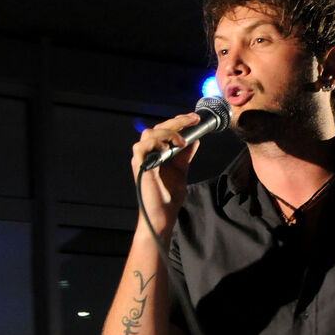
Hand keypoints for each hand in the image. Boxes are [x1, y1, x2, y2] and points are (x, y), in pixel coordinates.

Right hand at [129, 112, 202, 233]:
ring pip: (150, 133)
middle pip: (158, 128)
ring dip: (168, 133)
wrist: (163, 214)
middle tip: (194, 120)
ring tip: (182, 142)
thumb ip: (185, 155)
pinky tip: (168, 149)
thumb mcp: (181, 170)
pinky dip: (156, 143)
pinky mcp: (139, 165)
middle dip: (177, 121)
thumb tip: (195, 139)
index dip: (179, 122)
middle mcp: (147, 153)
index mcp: (155, 152)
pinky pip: (142, 146)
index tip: (195, 119)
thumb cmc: (168, 197)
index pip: (164, 130)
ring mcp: (142, 159)